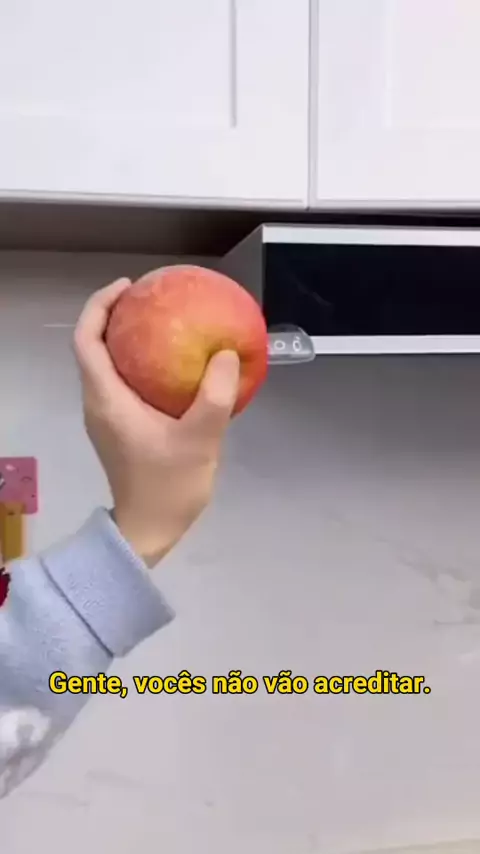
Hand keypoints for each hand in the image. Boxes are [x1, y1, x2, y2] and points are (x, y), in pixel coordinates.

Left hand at [74, 278, 239, 566]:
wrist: (150, 529)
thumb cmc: (169, 485)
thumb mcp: (201, 438)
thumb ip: (215, 395)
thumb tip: (226, 353)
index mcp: (106, 400)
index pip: (86, 340)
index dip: (99, 306)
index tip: (128, 287)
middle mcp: (97, 403)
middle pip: (92, 347)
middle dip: (115, 316)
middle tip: (151, 299)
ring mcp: (105, 417)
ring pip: (105, 365)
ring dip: (126, 340)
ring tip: (163, 324)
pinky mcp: (117, 428)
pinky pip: (120, 383)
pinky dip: (138, 364)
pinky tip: (173, 367)